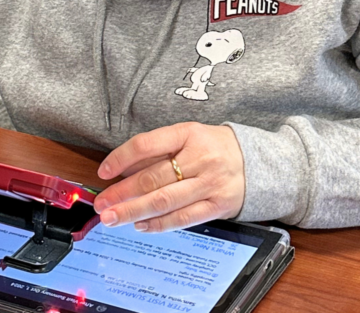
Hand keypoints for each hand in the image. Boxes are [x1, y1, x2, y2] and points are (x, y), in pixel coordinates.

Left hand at [93, 122, 244, 232]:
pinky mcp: (217, 206)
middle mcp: (200, 158)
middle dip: (122, 193)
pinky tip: (141, 225)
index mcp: (189, 134)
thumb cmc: (214, 147)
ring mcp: (210, 183)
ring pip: (165, 201)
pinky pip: (183, 218)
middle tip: (102, 203)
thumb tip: (122, 169)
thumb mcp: (188, 137)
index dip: (121, 158)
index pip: (147, 145)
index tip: (104, 171)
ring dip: (134, 211)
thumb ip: (158, 151)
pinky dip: (159, 224)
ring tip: (113, 218)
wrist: (257, 163)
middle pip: (153, 177)